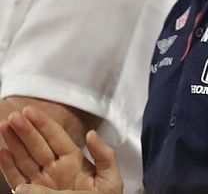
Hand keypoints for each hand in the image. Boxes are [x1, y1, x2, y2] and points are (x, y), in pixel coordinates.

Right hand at [0, 107, 121, 193]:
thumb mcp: (110, 179)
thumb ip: (103, 156)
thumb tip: (91, 134)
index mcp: (75, 162)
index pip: (56, 138)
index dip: (43, 124)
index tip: (30, 111)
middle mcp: (55, 169)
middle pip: (37, 146)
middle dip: (25, 131)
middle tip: (14, 117)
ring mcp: (42, 183)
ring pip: (25, 159)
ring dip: (14, 144)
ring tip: (4, 126)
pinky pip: (18, 179)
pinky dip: (9, 167)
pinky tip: (2, 152)